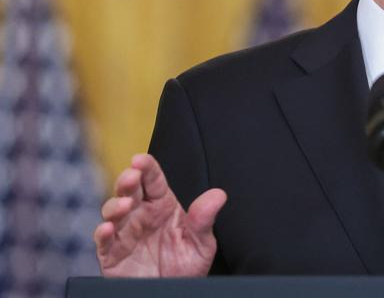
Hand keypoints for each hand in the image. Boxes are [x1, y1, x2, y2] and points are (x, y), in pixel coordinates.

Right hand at [94, 154, 226, 276]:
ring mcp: (124, 233)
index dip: (146, 167)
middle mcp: (141, 215)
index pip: (153, 180)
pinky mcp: (112, 254)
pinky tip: (108, 228)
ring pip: (112, 211)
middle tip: (132, 176)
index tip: (141, 160)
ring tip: (125, 205)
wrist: (173, 294)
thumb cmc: (186, 265)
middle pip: (129, 190)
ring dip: (115, 205)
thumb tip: (218, 195)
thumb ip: (205, 219)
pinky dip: (102, 233)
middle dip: (127, 180)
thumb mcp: (201, 243)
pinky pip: (104, 241)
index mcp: (162, 205)